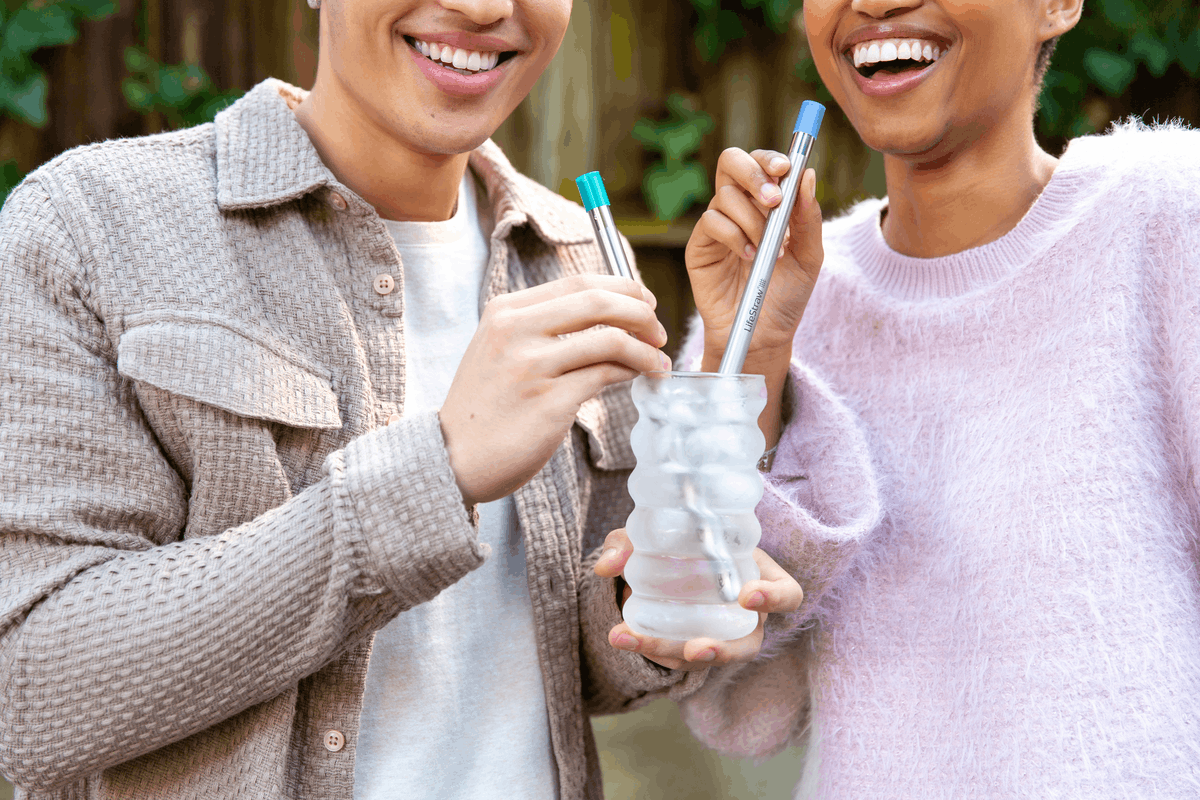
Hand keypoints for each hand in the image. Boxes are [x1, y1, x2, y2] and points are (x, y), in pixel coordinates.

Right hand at [440, 275, 669, 506]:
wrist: (453, 457)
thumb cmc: (485, 407)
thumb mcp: (499, 349)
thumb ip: (540, 327)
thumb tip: (606, 315)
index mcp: (505, 312)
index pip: (579, 282)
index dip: (622, 288)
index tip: (645, 302)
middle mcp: (516, 332)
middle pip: (598, 301)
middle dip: (641, 312)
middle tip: (659, 330)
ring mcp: (532, 367)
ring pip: (610, 340)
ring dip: (646, 349)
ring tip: (658, 361)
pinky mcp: (549, 403)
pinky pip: (605, 376)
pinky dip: (631, 373)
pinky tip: (638, 378)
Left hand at [594, 528, 802, 669]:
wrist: (659, 566)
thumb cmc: (674, 544)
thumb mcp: (653, 535)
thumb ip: (629, 542)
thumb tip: (608, 566)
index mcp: (756, 576)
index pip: (788, 594)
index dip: (774, 597)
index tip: (746, 594)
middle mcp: (745, 614)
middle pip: (748, 643)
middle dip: (723, 650)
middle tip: (694, 648)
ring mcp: (722, 636)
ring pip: (710, 658)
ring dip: (673, 654)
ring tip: (632, 641)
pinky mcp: (695, 650)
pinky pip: (679, 661)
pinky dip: (652, 650)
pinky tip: (624, 636)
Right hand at [686, 148, 823, 374]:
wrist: (764, 334)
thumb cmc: (787, 296)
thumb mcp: (809, 256)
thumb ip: (808, 217)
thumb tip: (806, 174)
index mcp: (766, 204)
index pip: (761, 163)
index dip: (769, 158)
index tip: (784, 168)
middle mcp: (739, 208)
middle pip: (731, 162)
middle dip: (753, 173)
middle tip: (774, 199)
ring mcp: (717, 226)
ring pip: (725, 195)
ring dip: (752, 219)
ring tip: (767, 250)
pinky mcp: (700, 247)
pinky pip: (711, 222)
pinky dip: (734, 236)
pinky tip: (749, 257)